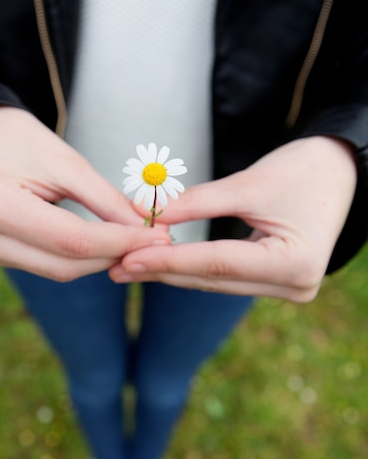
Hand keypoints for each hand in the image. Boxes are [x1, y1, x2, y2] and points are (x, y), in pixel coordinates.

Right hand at [0, 106, 169, 279]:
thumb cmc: (17, 139)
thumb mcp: (66, 162)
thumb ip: (105, 201)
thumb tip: (144, 230)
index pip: (72, 240)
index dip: (120, 242)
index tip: (157, 238)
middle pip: (64, 264)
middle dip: (114, 256)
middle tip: (152, 244)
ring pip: (56, 270)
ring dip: (98, 261)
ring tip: (132, 244)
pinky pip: (43, 265)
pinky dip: (75, 259)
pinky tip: (101, 246)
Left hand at [110, 137, 356, 301]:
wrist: (342, 173)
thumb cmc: (305, 170)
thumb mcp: (250, 182)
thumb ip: (199, 203)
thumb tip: (149, 216)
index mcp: (293, 263)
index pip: (216, 263)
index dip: (168, 261)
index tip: (127, 258)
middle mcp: (294, 286)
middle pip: (212, 279)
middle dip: (162, 272)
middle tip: (115, 267)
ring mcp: (288, 289)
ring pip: (216, 282)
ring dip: (173, 273)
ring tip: (129, 267)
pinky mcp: (278, 283)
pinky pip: (226, 278)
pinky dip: (194, 269)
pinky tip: (162, 264)